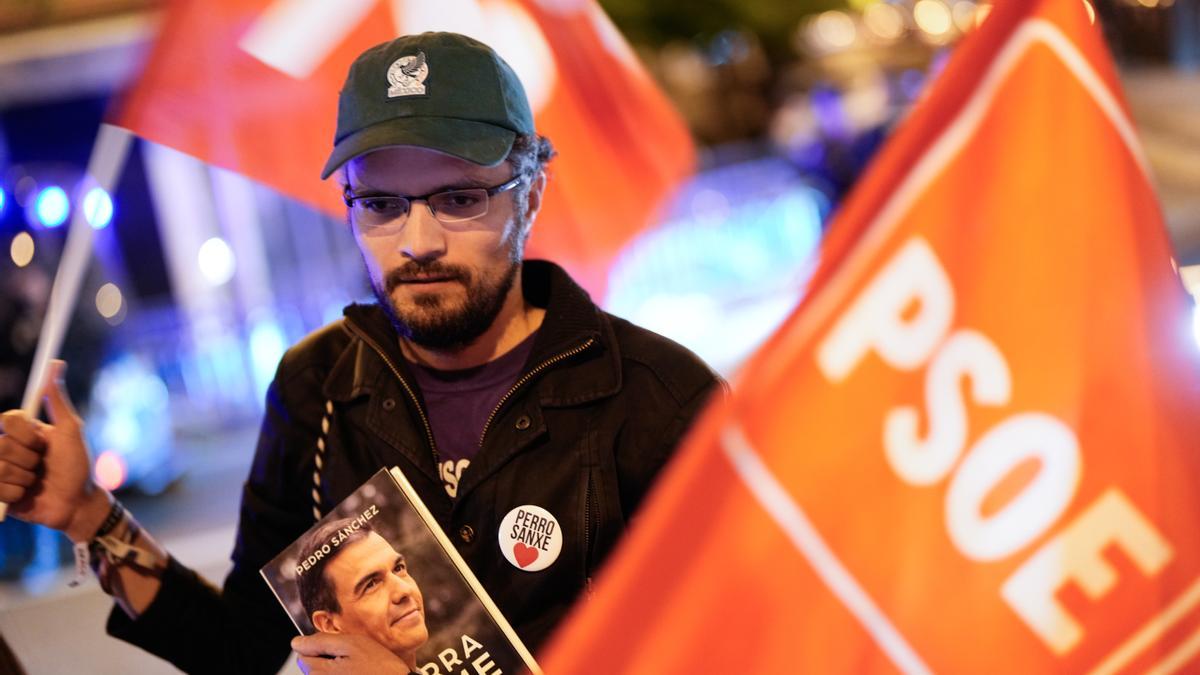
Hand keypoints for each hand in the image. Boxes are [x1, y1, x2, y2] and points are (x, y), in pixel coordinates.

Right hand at [0, 361, 109, 540]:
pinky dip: (17, 493)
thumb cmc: (77, 465)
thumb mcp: (70, 430)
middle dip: (29, 458)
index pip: (7, 419)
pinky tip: (27, 496)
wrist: (77, 502)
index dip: (24, 433)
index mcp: (22, 431)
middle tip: (43, 465)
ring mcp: (0, 470)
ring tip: (37, 481)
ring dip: (25, 477)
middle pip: (2, 445)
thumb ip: (58, 399)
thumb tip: (56, 364)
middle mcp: (7, 447)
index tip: (42, 442)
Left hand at [293, 633, 415, 674]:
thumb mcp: (352, 644)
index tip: (339, 649)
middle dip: (327, 660)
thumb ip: (321, 642)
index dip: (321, 647)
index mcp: (319, 673)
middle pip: (311, 667)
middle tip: (352, 659)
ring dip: (336, 670)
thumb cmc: (380, 668)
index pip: (302, 654)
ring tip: (358, 670)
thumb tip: (296, 642)